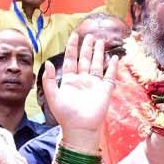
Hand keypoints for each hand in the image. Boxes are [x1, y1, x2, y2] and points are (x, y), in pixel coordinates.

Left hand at [43, 33, 118, 150]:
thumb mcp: (53, 97)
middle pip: (85, 60)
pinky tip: (114, 58)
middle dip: (87, 47)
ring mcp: (94, 84)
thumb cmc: (65, 115)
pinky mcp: (105, 90)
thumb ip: (49, 80)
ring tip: (101, 41)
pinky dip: (113, 67)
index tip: (74, 36)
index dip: (72, 48)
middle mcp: (82, 80)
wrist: (80, 128)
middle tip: (90, 36)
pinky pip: (110, 76)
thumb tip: (49, 63)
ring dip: (99, 53)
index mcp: (69, 81)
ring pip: (97, 65)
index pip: (71, 60)